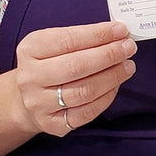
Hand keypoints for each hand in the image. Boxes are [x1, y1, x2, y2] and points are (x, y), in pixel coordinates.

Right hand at [13, 21, 136, 136]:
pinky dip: (106, 97)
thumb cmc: (49, 62)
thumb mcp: (55, 42)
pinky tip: (116, 85)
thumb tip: (117, 34)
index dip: (98, 35)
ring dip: (112, 77)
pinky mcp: (51, 124)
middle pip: (76, 66)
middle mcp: (30, 78)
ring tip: (127, 66)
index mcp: (30, 50)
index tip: (121, 30)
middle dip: (109, 55)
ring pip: (83, 91)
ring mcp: (39, 104)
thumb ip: (82, 37)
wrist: (26, 96)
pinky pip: (86, 112)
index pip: (68, 40)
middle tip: (129, 48)